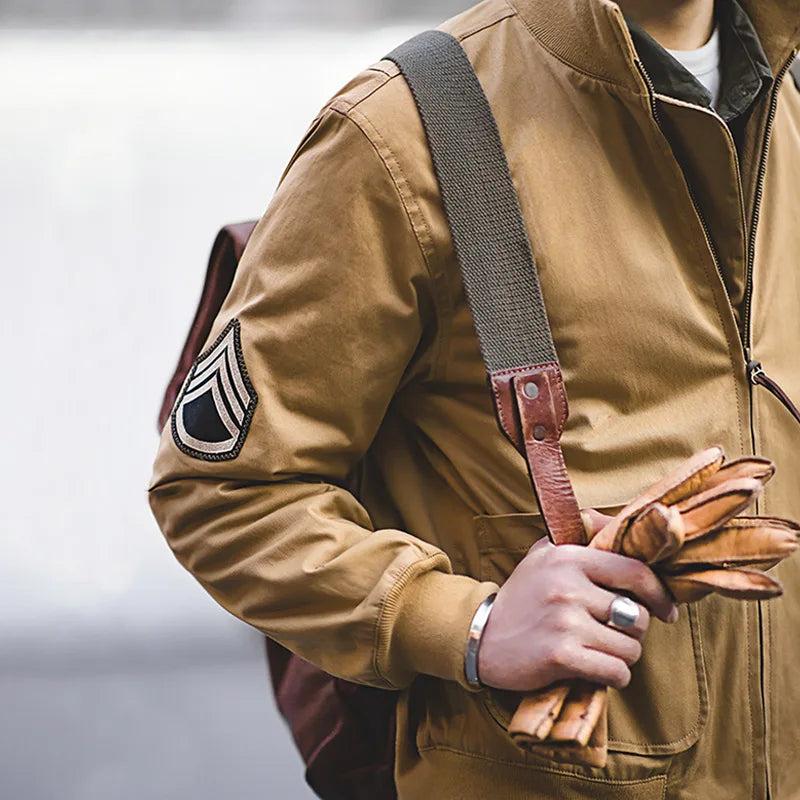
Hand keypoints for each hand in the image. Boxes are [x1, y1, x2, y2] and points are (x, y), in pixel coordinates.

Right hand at [477, 534, 678, 692]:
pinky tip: (594, 669)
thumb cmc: (522, 596)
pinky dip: (613, 676)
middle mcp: (568, 587)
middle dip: (634, 631)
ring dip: (622, 656)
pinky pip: (616, 672)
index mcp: (568, 558)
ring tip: (600, 651)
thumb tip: (615, 523)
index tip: (666, 610)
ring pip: (630, 648)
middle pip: (638, 616)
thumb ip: (578, 537)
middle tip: (616, 634)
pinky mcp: (561, 655)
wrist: (480, 635)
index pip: (634, 572)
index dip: (658, 593)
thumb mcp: (543, 554)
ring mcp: (564, 622)